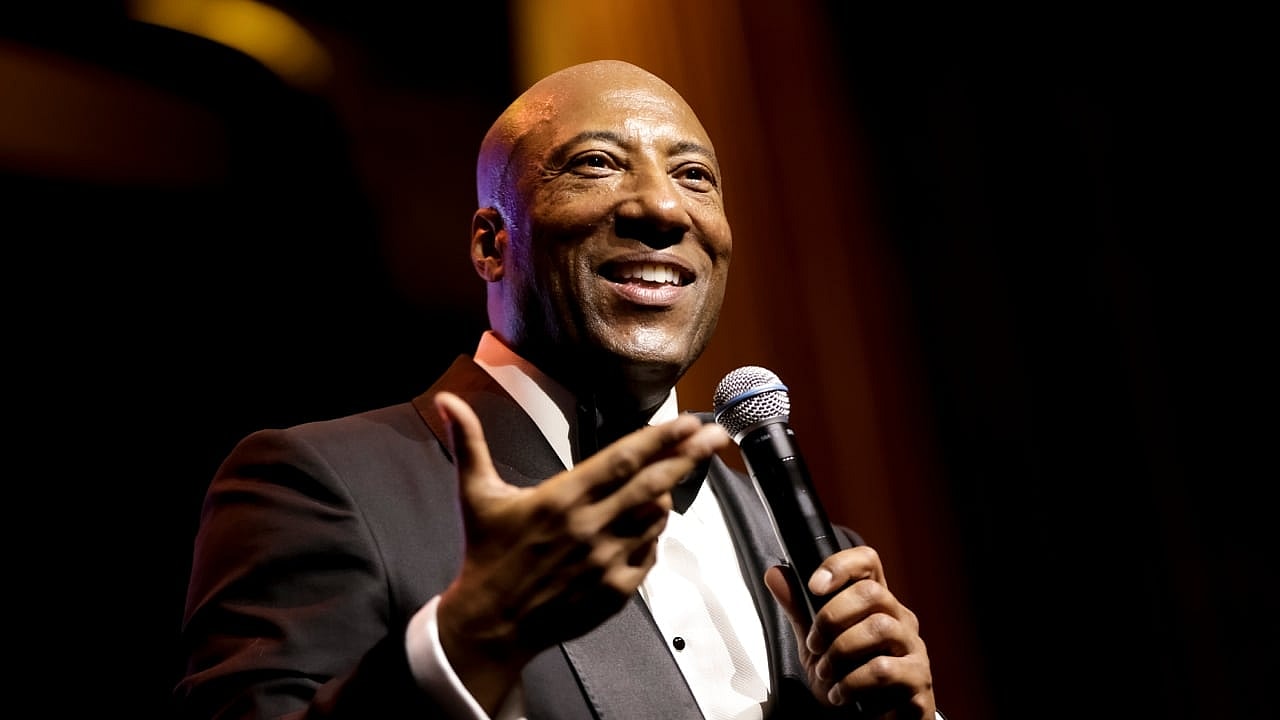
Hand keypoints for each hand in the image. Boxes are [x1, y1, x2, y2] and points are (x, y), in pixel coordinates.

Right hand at [432, 391, 729, 709]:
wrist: (490, 624)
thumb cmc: (486, 555)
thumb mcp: (475, 495)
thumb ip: (470, 443)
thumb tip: (446, 400)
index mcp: (562, 499)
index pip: (623, 459)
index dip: (661, 438)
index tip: (690, 422)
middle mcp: (589, 527)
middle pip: (655, 484)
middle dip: (690, 457)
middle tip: (717, 437)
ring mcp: (607, 561)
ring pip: (657, 519)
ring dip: (664, 499)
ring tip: (660, 488)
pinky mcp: (616, 591)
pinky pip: (650, 555)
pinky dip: (651, 538)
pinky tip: (638, 531)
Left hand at [764, 546, 935, 718]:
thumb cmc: (848, 679)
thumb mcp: (814, 643)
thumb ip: (798, 609)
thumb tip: (775, 574)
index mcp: (876, 603)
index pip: (868, 562)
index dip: (841, 565)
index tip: (814, 586)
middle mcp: (900, 619)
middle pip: (872, 592)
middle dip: (832, 617)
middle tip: (814, 644)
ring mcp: (913, 648)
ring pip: (880, 628)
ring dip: (841, 651)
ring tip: (825, 671)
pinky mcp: (917, 679)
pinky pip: (885, 670)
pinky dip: (852, 683)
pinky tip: (840, 694)